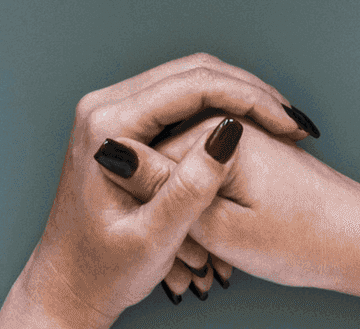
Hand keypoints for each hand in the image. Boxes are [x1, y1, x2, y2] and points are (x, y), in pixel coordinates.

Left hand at [0, 54, 317, 327]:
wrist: (68, 285)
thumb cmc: (103, 270)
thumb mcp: (153, 239)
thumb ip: (189, 189)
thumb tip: (229, 133)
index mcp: (107, 126)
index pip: (190, 87)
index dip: (248, 99)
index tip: (288, 124)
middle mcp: (103, 106)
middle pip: (191, 73)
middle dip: (249, 91)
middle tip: (292, 121)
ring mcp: (110, 111)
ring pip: (188, 80)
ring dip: (237, 95)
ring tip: (280, 124)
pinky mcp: (121, 123)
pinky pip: (178, 98)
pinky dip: (218, 107)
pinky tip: (250, 129)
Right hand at [130, 117, 359, 320]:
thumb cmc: (304, 240)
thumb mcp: (221, 228)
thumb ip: (165, 191)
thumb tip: (114, 154)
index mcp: (213, 131)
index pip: (142, 157)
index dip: (145, 205)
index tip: (164, 243)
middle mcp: (224, 122)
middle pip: (162, 159)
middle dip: (166, 207)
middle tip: (191, 257)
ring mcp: (238, 134)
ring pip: (184, 171)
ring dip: (186, 211)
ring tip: (206, 254)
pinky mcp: (249, 150)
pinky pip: (206, 174)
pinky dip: (206, 208)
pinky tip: (218, 240)